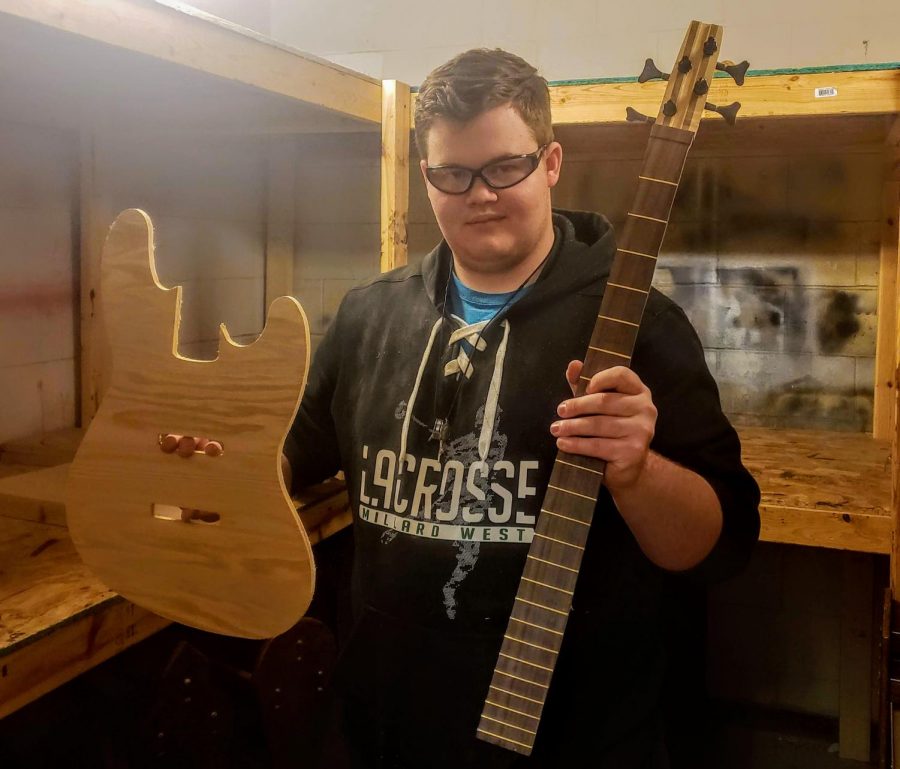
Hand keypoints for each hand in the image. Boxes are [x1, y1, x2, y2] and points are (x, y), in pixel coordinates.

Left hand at [550, 362, 656, 490]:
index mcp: (639, 392)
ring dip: (572, 427)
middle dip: (577, 406)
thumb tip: (573, 366)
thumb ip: (585, 385)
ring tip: (556, 429)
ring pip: (598, 424)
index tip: (583, 388)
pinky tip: (563, 443)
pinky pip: (598, 445)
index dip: (601, 378)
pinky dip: (576, 444)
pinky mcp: (633, 451)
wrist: (629, 468)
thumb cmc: (612, 431)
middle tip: (560, 411)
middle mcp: (645, 409)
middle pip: (605, 401)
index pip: (622, 375)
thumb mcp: (599, 406)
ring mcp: (642, 431)